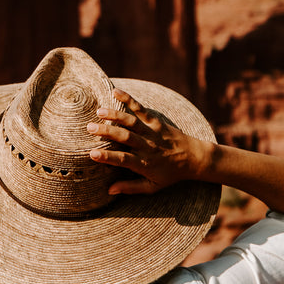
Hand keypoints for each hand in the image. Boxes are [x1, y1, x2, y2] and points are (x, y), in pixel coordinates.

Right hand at [87, 90, 209, 194]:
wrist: (194, 158)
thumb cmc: (170, 174)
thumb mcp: (152, 187)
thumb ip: (130, 188)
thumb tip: (109, 191)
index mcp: (145, 164)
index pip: (124, 160)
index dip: (108, 157)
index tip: (92, 154)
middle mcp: (148, 147)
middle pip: (125, 137)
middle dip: (107, 132)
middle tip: (89, 127)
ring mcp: (152, 132)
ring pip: (132, 122)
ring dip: (115, 115)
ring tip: (99, 111)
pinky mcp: (156, 122)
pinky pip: (141, 109)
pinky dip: (129, 100)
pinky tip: (116, 92)